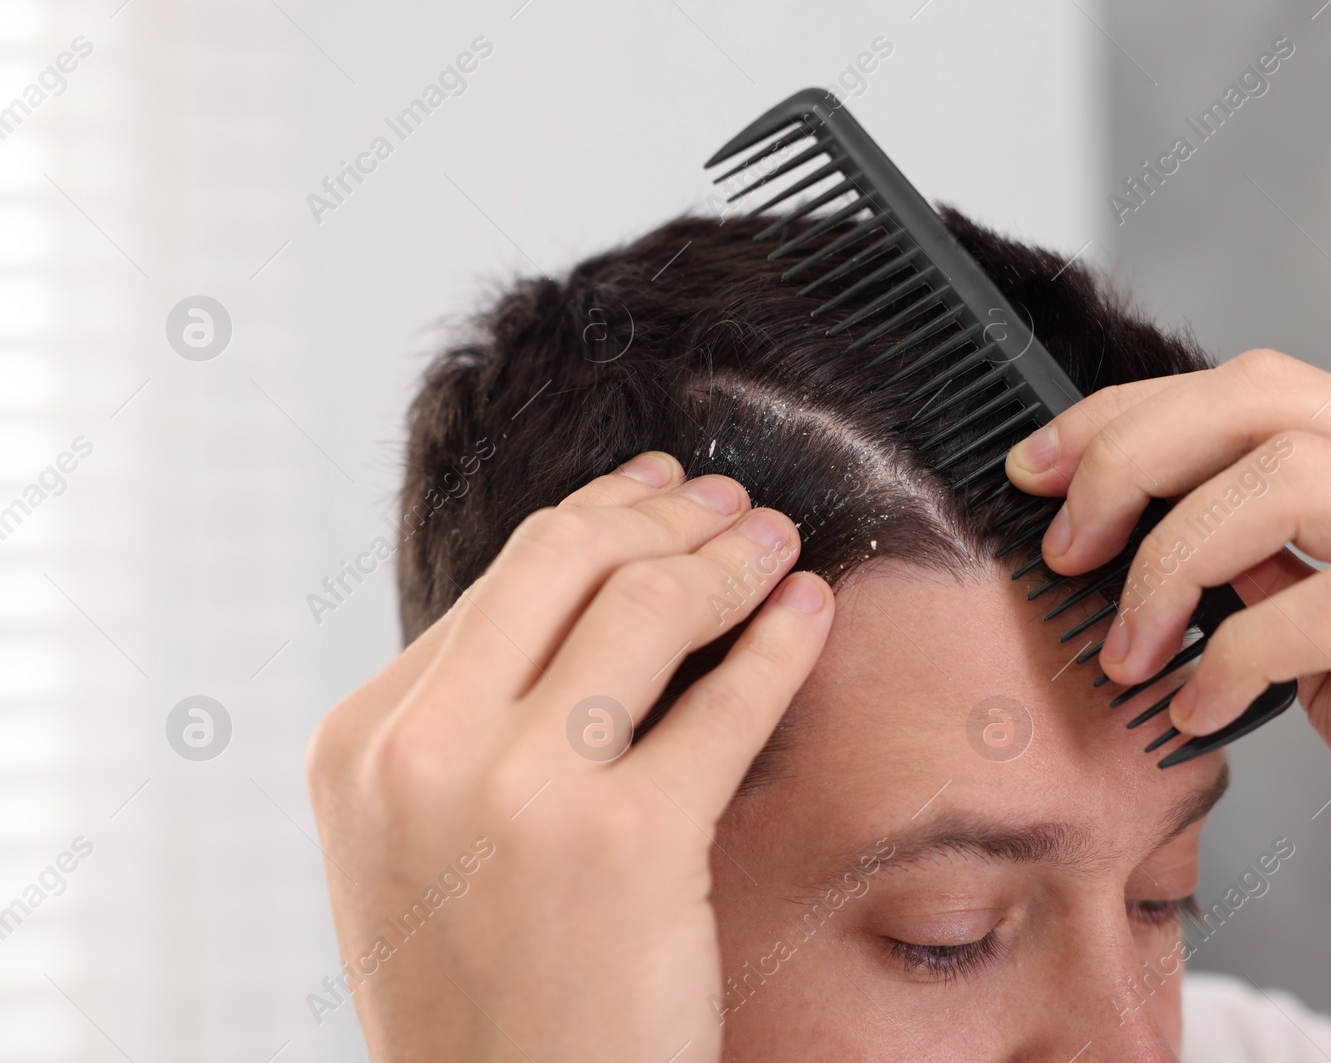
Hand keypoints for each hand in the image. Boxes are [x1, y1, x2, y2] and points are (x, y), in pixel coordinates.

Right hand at [306, 452, 833, 1061]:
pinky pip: (728, 702)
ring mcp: (521, 795)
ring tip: (779, 543)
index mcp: (362, 744)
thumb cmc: (478, 994)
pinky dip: (783, 641)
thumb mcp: (416, 849)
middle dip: (666, 513)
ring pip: (648, 607)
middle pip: (566, 559)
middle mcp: (424, 753)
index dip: (594, 517)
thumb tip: (584, 599)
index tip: (653, 493)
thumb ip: (466, 725)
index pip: (500, 581)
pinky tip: (811, 612)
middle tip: (730, 501)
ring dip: (732, 558)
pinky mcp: (629, 845)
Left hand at [1005, 348, 1330, 919]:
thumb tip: (1147, 538)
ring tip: (1131, 649)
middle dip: (1130, 460)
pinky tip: (1205, 706)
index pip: (1252, 386)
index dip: (1126, 417)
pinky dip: (1242, 653)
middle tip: (1066, 548)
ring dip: (1174, 560)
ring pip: (1294, 478)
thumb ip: (1266, 571)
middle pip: (1262, 399)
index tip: (1038, 472)